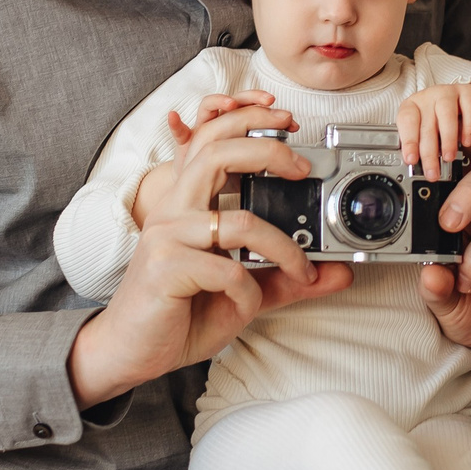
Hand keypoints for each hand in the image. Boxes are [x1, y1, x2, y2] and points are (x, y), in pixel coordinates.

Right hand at [70, 109, 352, 407]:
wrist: (132, 351)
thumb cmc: (180, 313)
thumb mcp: (244, 291)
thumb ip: (286, 277)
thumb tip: (338, 272)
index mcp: (188, 202)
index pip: (212, 140)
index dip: (246, 118)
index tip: (287, 120)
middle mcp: (175, 209)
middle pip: (218, 153)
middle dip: (267, 150)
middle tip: (302, 169)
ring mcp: (167, 235)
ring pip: (240, 222)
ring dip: (282, 249)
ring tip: (301, 269)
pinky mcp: (165, 266)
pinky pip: (228, 271)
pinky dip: (249, 293)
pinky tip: (244, 306)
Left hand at [396, 82, 470, 179]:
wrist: (464, 103)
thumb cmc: (439, 120)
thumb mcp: (426, 132)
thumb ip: (421, 147)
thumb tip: (417, 170)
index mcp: (412, 106)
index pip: (406, 122)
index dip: (408, 141)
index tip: (411, 160)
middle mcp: (428, 97)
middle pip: (426, 125)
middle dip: (429, 152)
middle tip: (433, 172)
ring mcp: (448, 93)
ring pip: (446, 114)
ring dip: (447, 139)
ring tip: (448, 157)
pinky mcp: (468, 92)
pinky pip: (469, 108)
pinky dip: (468, 127)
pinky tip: (467, 142)